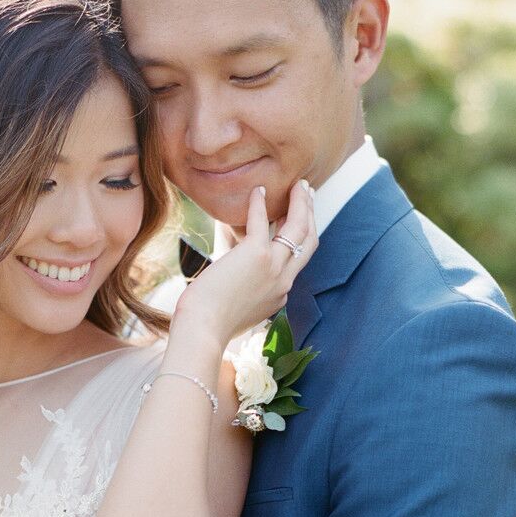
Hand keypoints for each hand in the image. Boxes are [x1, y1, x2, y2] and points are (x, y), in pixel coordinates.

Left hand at [174, 181, 318, 347]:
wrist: (203, 331)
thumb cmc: (210, 324)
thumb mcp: (237, 308)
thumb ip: (243, 290)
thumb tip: (231, 270)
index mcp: (280, 294)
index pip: (296, 262)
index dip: (298, 237)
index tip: (296, 219)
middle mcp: (284, 281)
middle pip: (309, 241)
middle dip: (312, 215)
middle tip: (308, 194)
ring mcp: (274, 268)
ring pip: (298, 227)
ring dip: (300, 203)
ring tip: (298, 185)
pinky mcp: (256, 255)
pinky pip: (262, 221)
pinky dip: (259, 203)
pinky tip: (257, 190)